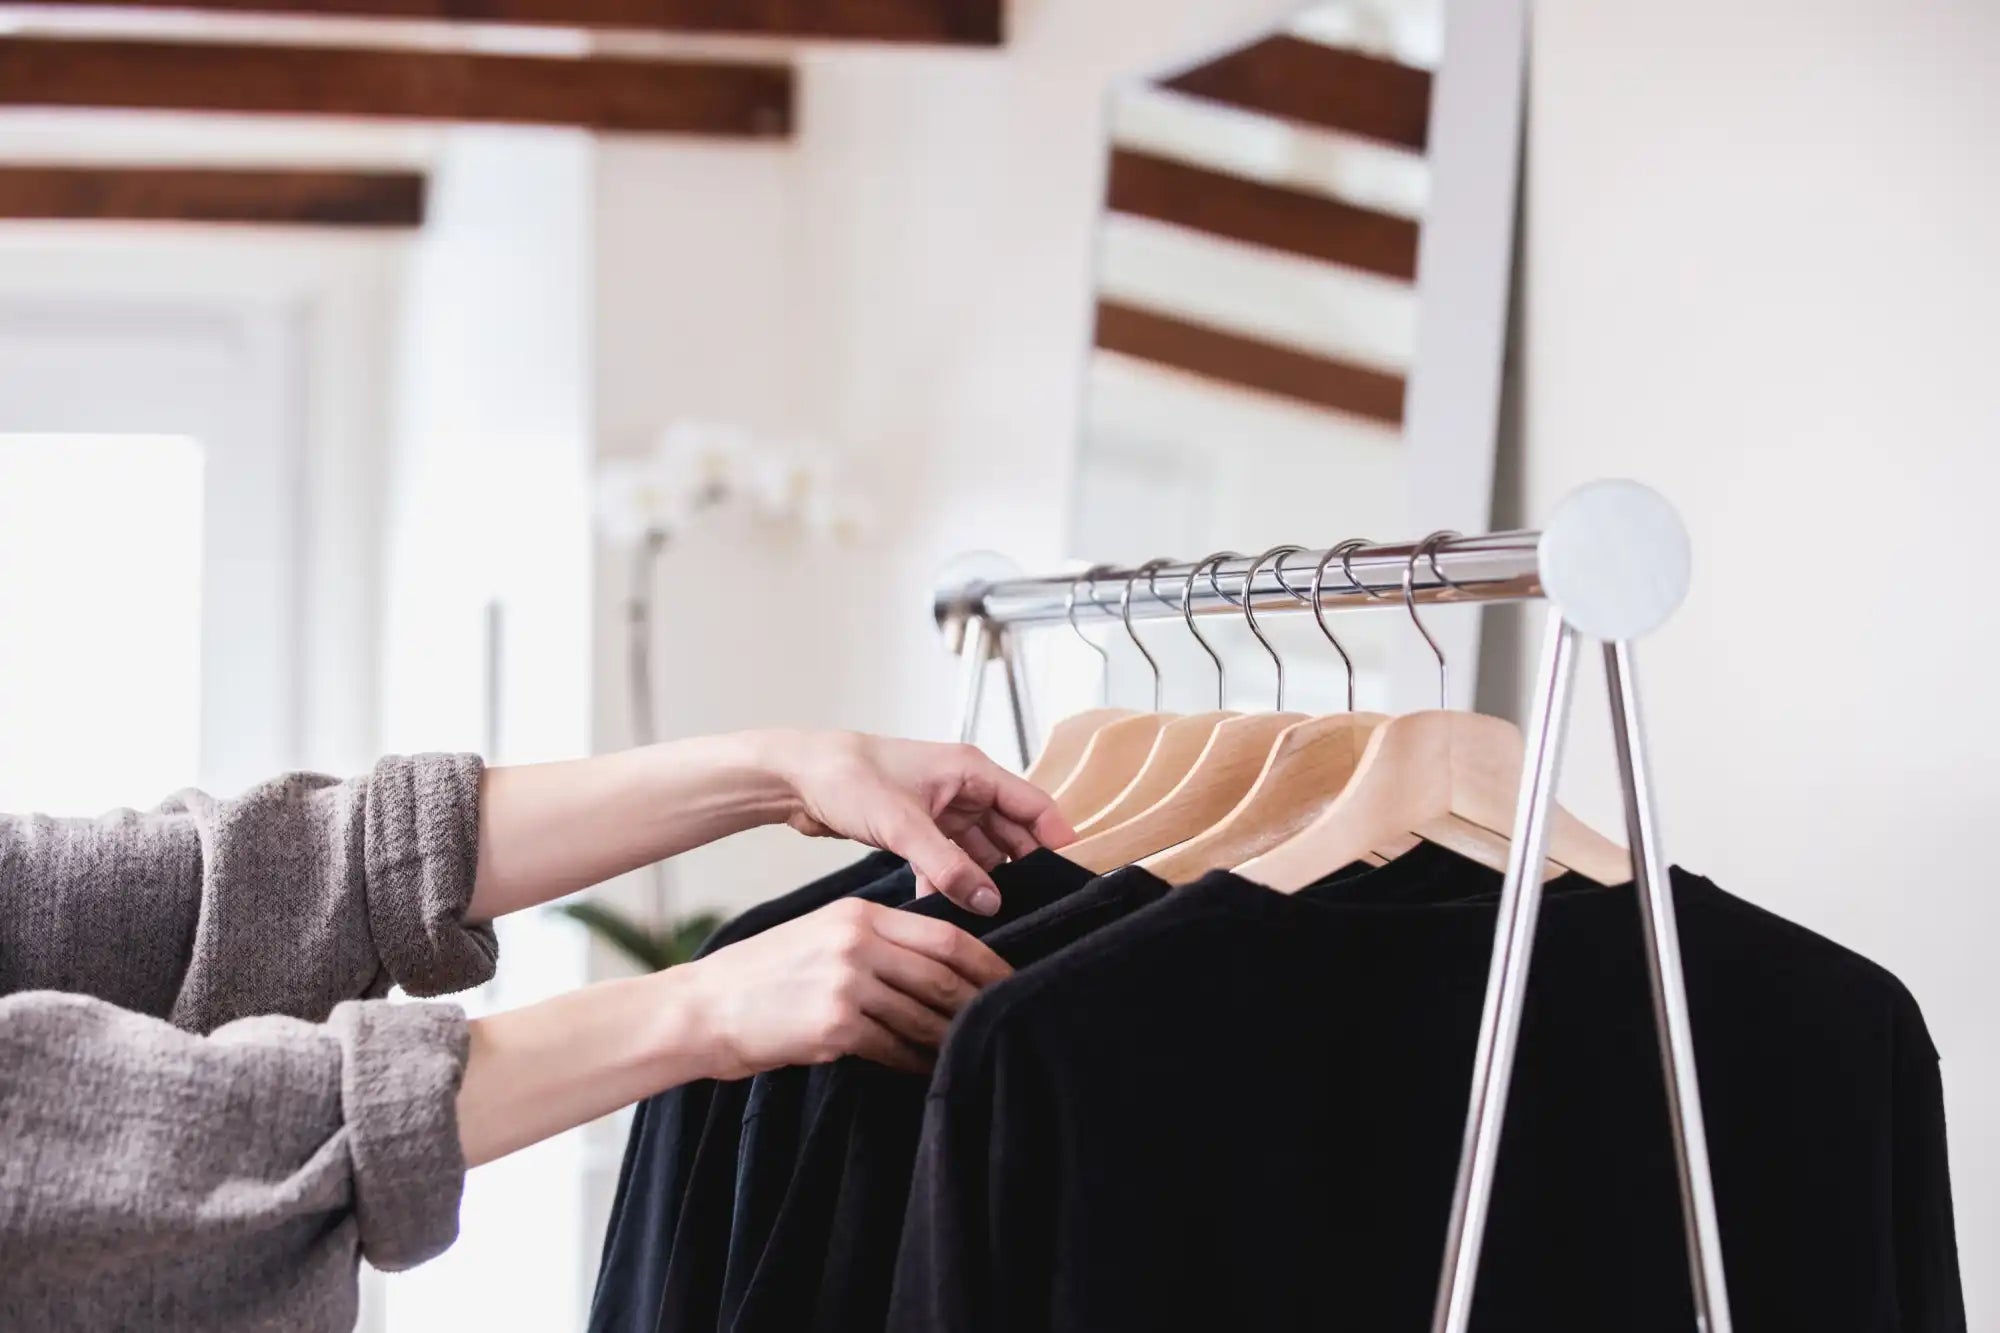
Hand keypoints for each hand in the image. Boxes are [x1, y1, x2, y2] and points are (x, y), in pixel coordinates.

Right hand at [683, 897, 1011, 1076]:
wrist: (703, 1008)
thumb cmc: (762, 976)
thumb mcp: (820, 935)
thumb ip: (875, 941)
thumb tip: (934, 966)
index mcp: (859, 914)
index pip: (946, 935)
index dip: (987, 962)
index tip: (1009, 981)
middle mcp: (857, 943)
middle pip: (944, 975)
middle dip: (980, 1003)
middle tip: (1009, 1022)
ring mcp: (846, 984)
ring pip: (923, 1016)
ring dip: (951, 1039)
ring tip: (973, 1052)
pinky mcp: (834, 1027)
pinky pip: (894, 1049)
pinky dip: (916, 1063)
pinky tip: (927, 1072)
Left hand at [761, 731, 1075, 913]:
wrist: (794, 778)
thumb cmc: (846, 777)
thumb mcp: (902, 826)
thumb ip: (948, 867)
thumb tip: (989, 902)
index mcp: (971, 770)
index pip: (1034, 805)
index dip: (1058, 839)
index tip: (1073, 876)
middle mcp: (963, 788)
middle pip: (1012, 833)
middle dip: (1021, 869)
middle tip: (1033, 908)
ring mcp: (942, 810)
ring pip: (981, 852)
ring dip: (982, 881)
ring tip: (992, 917)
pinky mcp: (920, 830)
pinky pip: (950, 862)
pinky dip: (950, 884)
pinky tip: (946, 911)